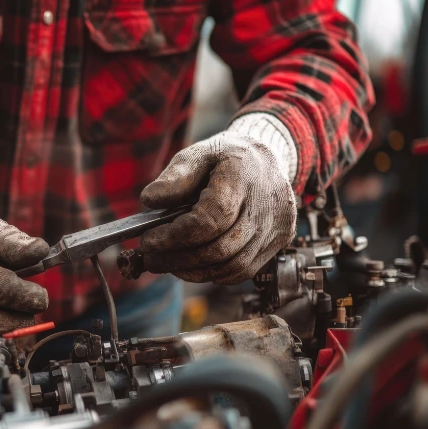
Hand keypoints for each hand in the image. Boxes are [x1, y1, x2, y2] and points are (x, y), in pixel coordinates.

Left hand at [139, 131, 295, 283]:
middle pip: (220, 248)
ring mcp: (276, 227)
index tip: (148, 241)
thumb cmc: (225, 158)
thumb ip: (175, 176)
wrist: (267, 160)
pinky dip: (214, 274)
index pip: (211, 218)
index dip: (176, 236)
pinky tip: (192, 267)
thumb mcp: (197, 154)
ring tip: (167, 264)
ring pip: (232, 266)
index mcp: (243, 177)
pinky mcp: (279, 242)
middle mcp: (266, 205)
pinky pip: (244, 271)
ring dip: (194, 272)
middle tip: (150, 258)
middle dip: (179, 258)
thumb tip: (149, 200)